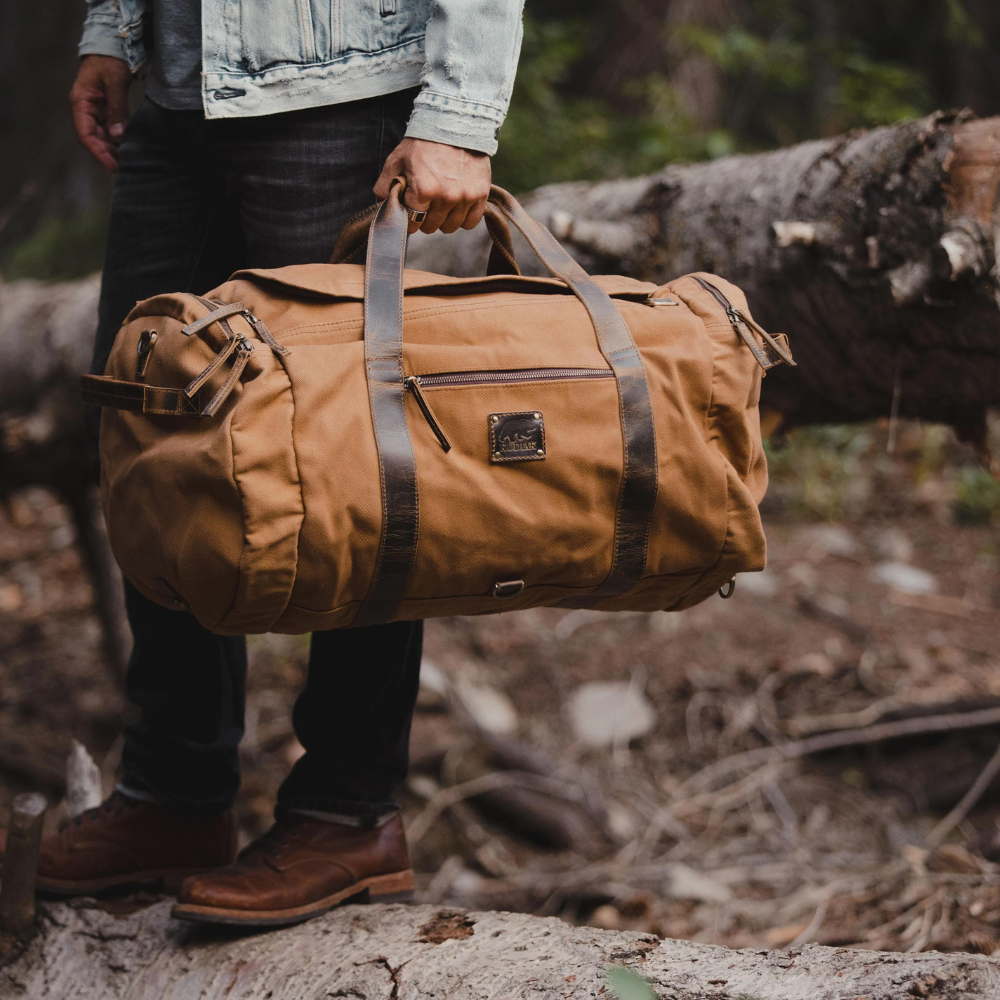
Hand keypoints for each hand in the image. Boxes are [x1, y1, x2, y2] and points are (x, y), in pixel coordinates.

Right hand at [69, 55, 131, 171]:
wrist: (112, 45)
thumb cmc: (109, 60)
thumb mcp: (114, 82)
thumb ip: (117, 108)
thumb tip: (118, 134)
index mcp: (80, 102)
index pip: (86, 134)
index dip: (98, 152)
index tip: (112, 166)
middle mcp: (84, 108)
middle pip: (93, 139)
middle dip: (106, 154)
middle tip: (123, 168)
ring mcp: (94, 110)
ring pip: (101, 136)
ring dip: (112, 149)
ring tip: (126, 161)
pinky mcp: (104, 109)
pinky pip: (108, 129)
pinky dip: (116, 140)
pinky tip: (126, 148)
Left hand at [374, 138, 490, 233]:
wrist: (454, 122)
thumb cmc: (423, 142)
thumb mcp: (397, 159)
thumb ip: (385, 184)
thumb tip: (381, 202)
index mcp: (423, 190)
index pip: (413, 223)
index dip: (409, 219)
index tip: (410, 211)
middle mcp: (446, 197)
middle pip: (431, 227)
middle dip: (425, 219)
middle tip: (425, 206)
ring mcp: (465, 197)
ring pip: (451, 227)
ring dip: (444, 220)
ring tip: (441, 205)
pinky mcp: (480, 195)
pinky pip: (471, 222)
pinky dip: (463, 219)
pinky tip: (457, 207)